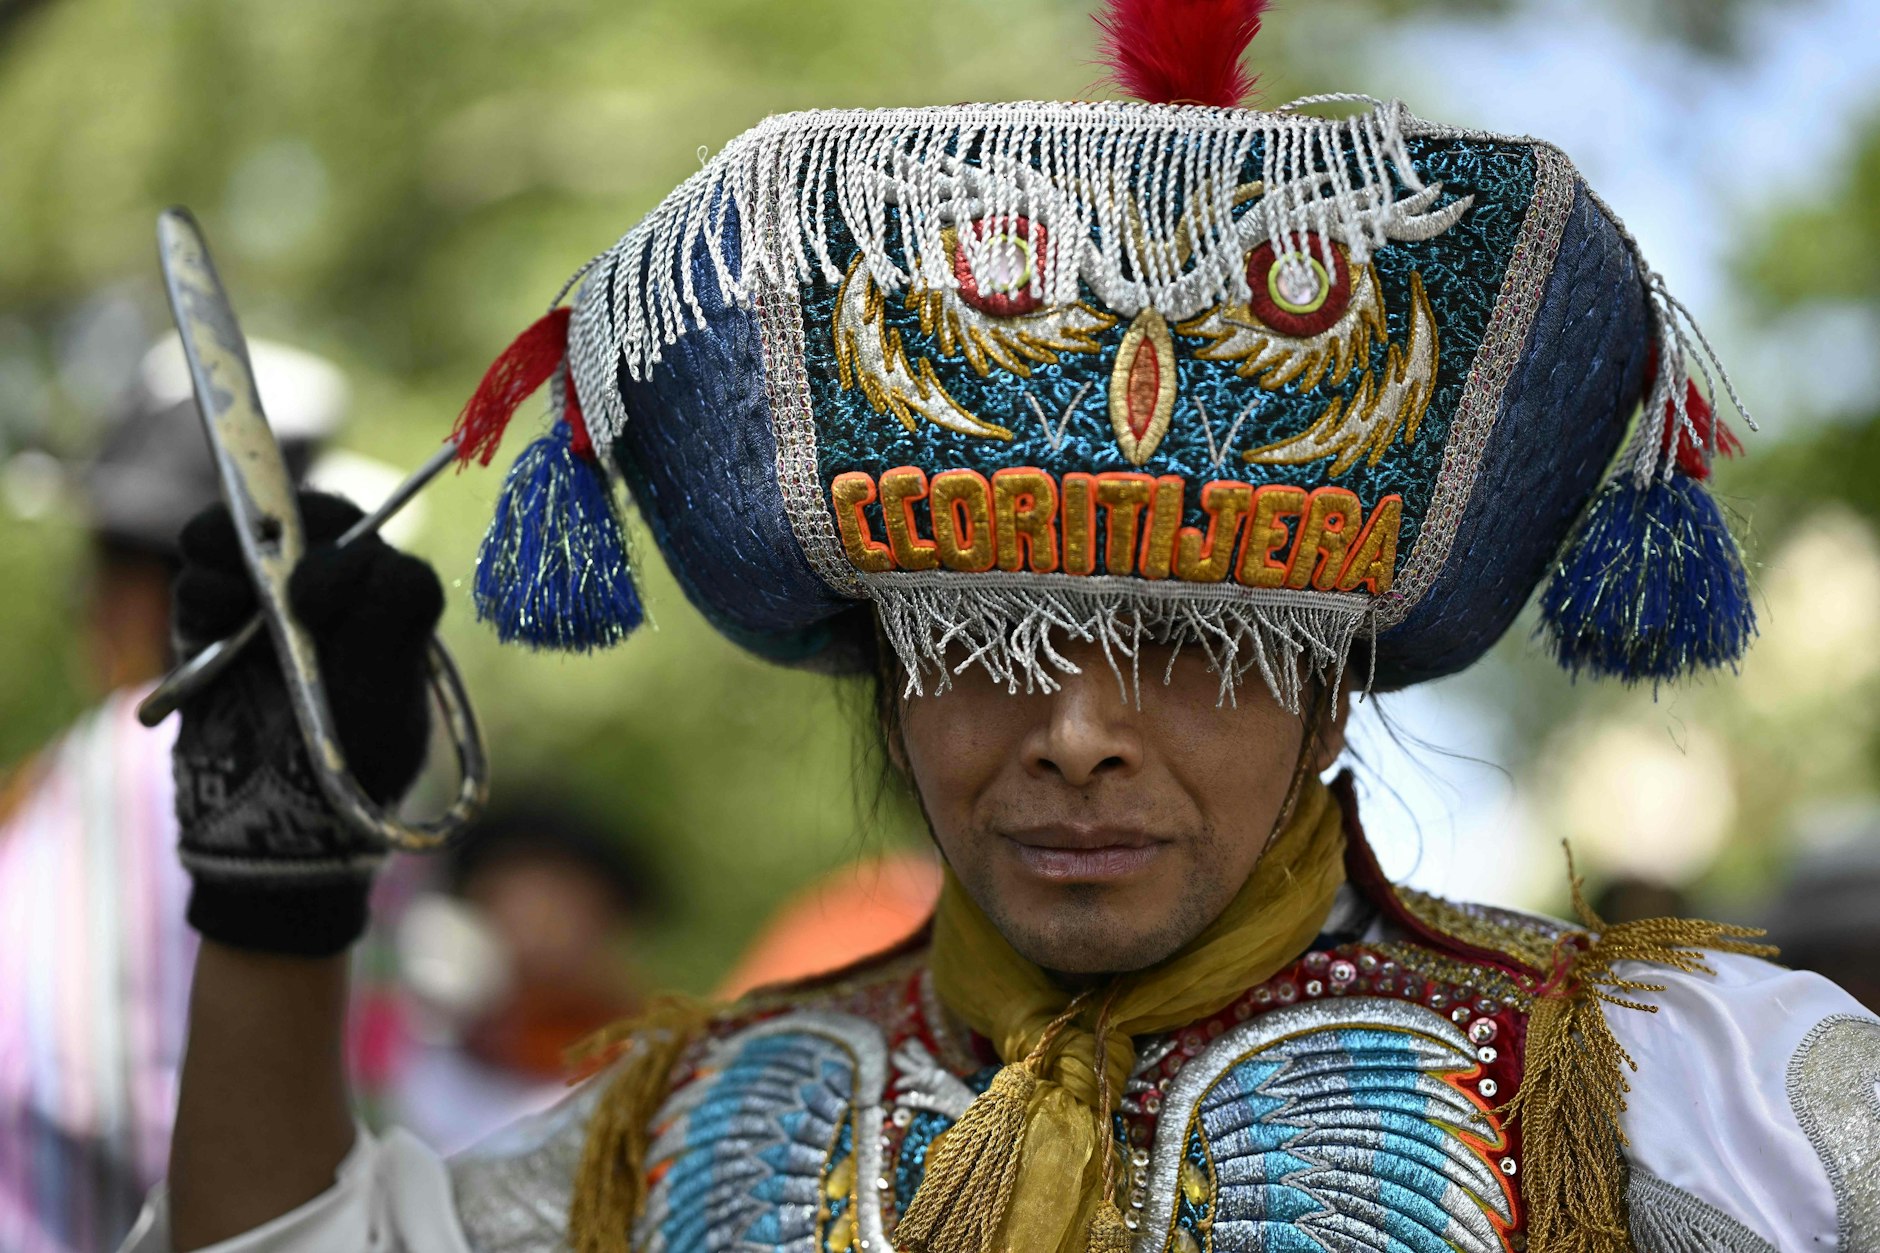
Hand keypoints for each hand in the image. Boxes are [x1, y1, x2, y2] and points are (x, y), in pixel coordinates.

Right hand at [171, 492, 443, 955]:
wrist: (281, 836)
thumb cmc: (354, 770)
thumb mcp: (388, 695)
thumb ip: (387, 617)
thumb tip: (348, 558)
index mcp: (385, 611)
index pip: (369, 544)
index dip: (344, 549)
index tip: (315, 598)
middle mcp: (332, 599)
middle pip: (307, 523)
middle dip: (277, 521)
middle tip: (247, 546)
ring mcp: (268, 610)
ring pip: (247, 542)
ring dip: (227, 548)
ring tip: (220, 592)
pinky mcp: (212, 631)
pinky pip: (202, 585)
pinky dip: (199, 588)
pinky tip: (207, 616)